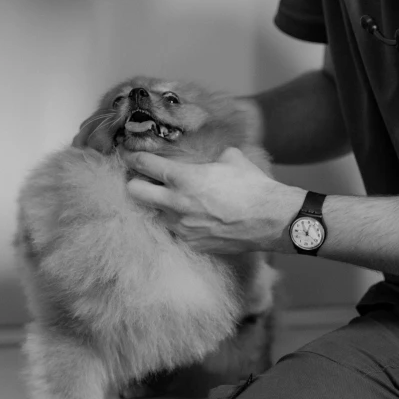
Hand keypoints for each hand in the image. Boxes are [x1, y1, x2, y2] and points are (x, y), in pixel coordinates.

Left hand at [124, 147, 303, 253]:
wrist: (271, 220)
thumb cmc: (253, 186)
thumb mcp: (232, 158)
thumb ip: (212, 157)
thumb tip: (211, 156)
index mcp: (183, 178)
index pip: (143, 165)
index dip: (131, 157)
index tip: (127, 154)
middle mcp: (176, 203)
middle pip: (134, 192)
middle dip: (134, 182)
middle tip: (142, 177)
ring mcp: (181, 227)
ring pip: (154, 213)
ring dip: (158, 205)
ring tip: (171, 199)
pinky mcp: (192, 243)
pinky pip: (175, 231)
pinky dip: (178, 222)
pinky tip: (192, 217)